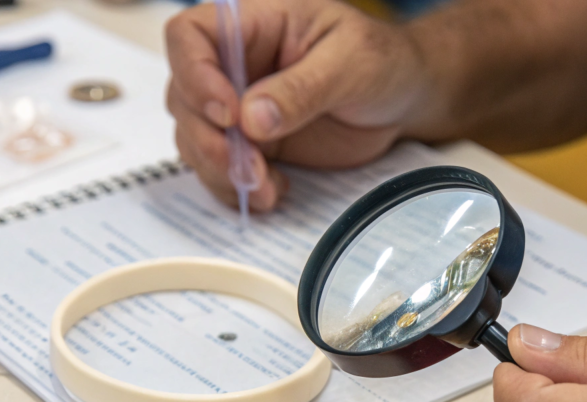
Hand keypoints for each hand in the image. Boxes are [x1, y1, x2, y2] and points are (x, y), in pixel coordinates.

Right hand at [165, 0, 430, 209]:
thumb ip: (303, 88)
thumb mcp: (351, 64)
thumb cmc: (381, 61)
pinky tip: (273, 192)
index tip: (228, 115)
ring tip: (266, 189)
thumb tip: (252, 118)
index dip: (194, 75)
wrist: (403, 100)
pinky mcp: (252, 146)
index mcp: (252, 25)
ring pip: (195, 139)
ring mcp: (238, 108)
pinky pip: (222, 169)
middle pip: (182, 97)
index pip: (189, 37)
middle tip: (247, 170)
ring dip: (221, 172)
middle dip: (208, 141)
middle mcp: (234, 65)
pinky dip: (237, 189)